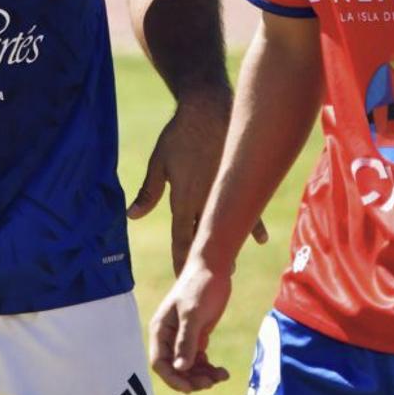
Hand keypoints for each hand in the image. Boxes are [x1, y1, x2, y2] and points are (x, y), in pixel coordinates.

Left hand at [128, 89, 264, 273]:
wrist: (207, 108)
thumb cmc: (179, 134)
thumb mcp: (158, 162)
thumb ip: (148, 191)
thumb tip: (132, 216)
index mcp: (182, 200)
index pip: (181, 239)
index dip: (179, 260)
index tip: (181, 279)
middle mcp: (205, 202)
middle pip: (204, 240)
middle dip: (204, 262)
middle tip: (205, 285)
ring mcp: (224, 193)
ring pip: (227, 229)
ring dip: (229, 249)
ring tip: (231, 269)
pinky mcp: (239, 181)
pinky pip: (248, 208)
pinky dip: (254, 225)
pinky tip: (261, 240)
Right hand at [149, 259, 232, 392]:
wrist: (214, 267)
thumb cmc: (200, 285)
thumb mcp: (193, 313)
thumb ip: (186, 340)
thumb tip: (180, 368)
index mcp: (160, 330)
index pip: (159, 363)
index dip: (172, 378)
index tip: (190, 388)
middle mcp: (169, 337)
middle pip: (174, 369)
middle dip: (190, 379)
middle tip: (210, 383)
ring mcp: (183, 337)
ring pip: (188, 367)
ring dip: (202, 376)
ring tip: (221, 376)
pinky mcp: (197, 336)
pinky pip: (199, 359)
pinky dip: (209, 368)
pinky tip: (222, 372)